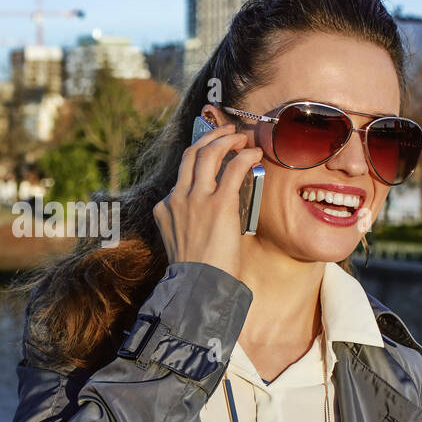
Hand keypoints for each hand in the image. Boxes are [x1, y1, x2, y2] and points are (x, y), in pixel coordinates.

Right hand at [152, 124, 263, 279]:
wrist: (197, 289)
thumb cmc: (197, 274)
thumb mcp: (184, 242)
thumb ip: (191, 223)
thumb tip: (214, 216)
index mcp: (166, 209)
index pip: (181, 174)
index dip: (200, 157)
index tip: (214, 151)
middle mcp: (177, 199)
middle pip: (191, 155)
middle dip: (210, 137)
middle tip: (227, 132)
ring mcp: (196, 200)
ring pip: (208, 154)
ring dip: (226, 140)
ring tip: (241, 137)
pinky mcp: (218, 205)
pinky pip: (233, 169)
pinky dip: (245, 157)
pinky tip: (255, 155)